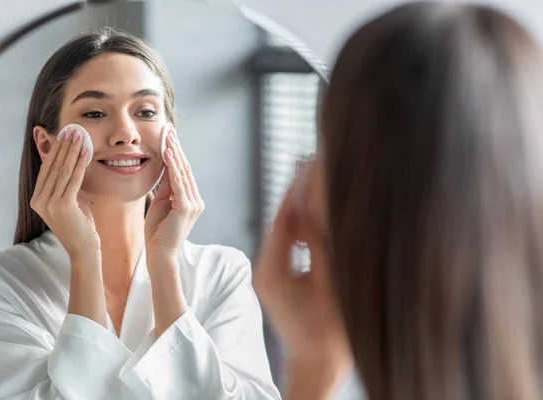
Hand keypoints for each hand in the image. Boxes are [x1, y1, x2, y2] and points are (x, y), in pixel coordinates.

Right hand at [30, 128, 99, 259]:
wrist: (84, 248)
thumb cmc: (81, 225)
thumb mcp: (71, 200)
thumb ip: (68, 184)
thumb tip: (73, 161)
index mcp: (38, 199)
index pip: (46, 170)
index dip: (54, 151)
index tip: (62, 135)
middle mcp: (40, 201)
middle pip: (53, 167)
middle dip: (63, 147)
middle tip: (71, 130)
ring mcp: (49, 204)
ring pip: (63, 171)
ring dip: (72, 151)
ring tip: (79, 137)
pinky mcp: (63, 206)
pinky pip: (73, 179)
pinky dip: (80, 164)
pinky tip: (85, 153)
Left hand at [145, 125, 204, 264]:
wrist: (160, 255)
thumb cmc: (157, 234)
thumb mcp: (161, 205)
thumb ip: (166, 188)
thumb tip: (166, 168)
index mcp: (190, 201)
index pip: (183, 173)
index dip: (176, 154)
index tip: (168, 138)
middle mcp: (195, 201)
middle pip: (184, 169)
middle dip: (176, 148)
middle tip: (169, 130)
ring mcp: (193, 204)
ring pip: (182, 173)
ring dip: (174, 153)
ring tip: (168, 136)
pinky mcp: (186, 207)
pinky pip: (178, 182)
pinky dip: (173, 166)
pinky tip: (168, 153)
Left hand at [252, 166, 351, 389]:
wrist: (317, 363)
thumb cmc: (327, 332)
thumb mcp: (328, 283)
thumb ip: (319, 245)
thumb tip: (312, 208)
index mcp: (271, 271)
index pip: (282, 220)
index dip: (296, 190)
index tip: (305, 163)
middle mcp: (263, 269)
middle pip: (280, 221)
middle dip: (296, 192)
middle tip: (307, 161)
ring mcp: (268, 273)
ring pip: (283, 231)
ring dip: (297, 206)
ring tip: (310, 176)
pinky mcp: (276, 276)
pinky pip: (286, 243)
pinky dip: (299, 226)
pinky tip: (310, 208)